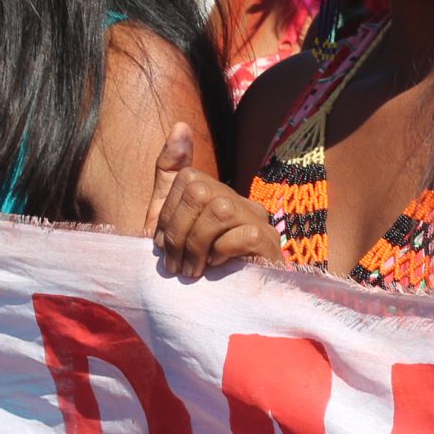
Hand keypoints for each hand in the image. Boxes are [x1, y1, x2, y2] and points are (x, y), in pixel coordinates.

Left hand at [147, 122, 281, 278]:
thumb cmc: (192, 265)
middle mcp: (240, 200)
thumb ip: (170, 175)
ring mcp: (258, 220)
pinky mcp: (269, 244)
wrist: (213, 308)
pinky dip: (221, 253)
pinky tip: (216, 269)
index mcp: (217, 193)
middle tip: (175, 263)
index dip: (167, 214)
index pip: (188, 180)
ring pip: (220, 210)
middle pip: (201, 191)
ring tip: (191, 271)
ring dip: (196, 244)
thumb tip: (180, 125)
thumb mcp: (169, 220)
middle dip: (179, 230)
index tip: (163, 247)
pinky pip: (243, 235)